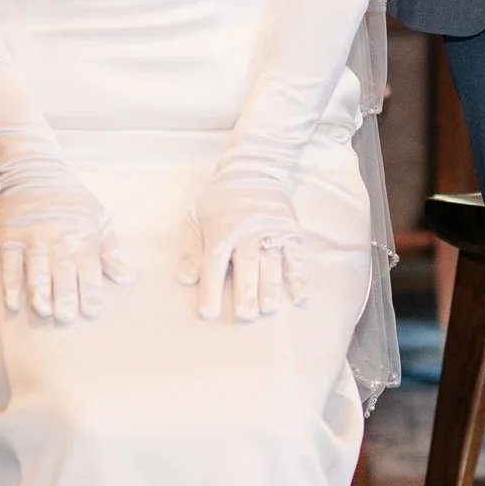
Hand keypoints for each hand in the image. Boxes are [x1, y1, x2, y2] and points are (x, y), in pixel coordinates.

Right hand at [0, 169, 130, 321]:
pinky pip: (10, 262)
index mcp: (83, 234)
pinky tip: (12, 303)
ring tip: (44, 311)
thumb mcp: (99, 218)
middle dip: (65, 294)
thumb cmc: (72, 201)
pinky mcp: (10, 235)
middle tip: (67, 318)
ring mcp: (33, 236)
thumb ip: (111, 251)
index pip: (89, 267)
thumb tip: (128, 278)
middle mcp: (58, 236)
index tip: (92, 312)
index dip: (90, 290)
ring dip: (39, 290)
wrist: (36, 170)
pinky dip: (11, 283)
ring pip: (36, 267)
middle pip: (62, 269)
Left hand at [180, 163, 309, 321]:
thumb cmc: (219, 199)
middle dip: (246, 292)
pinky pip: (295, 256)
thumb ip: (190, 249)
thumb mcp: (196, 216)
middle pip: (246, 265)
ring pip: (272, 262)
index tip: (208, 314)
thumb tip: (185, 279)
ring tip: (269, 310)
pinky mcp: (291, 230)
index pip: (214, 264)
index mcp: (221, 230)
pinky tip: (299, 296)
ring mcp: (272, 230)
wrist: (255, 169)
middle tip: (245, 316)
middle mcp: (247, 231)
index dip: (210, 289)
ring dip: (271, 288)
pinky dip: (298, 277)